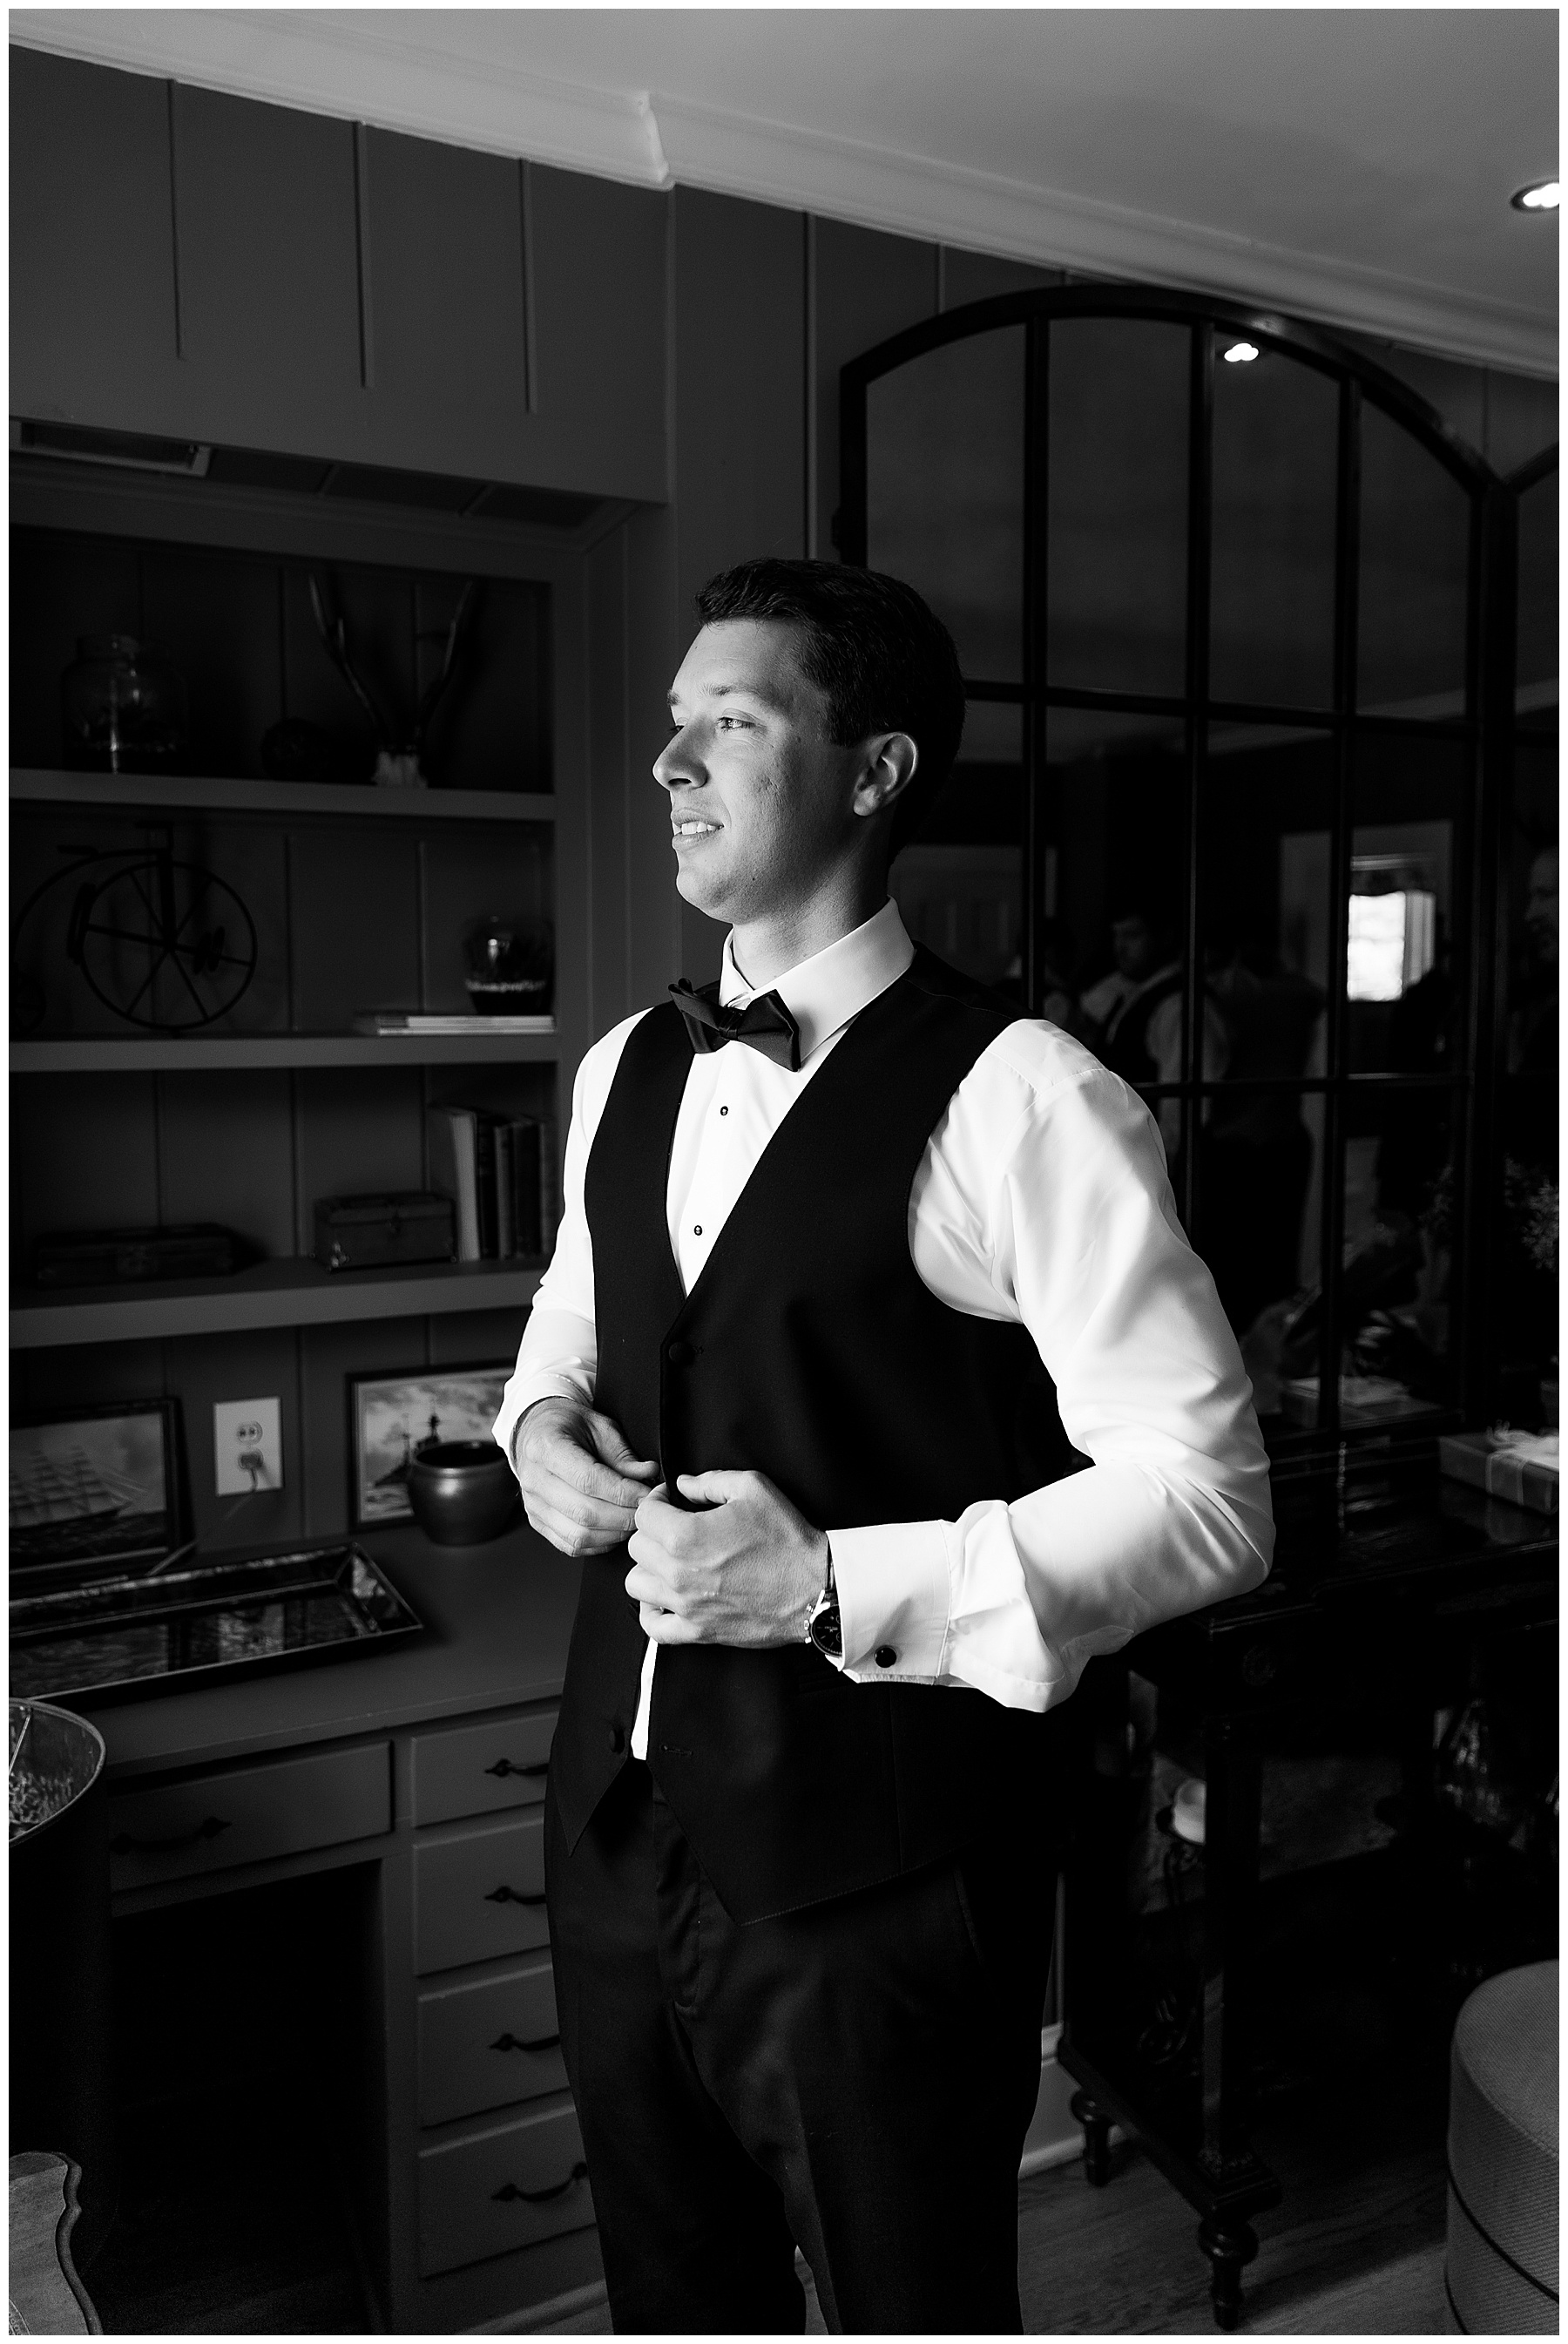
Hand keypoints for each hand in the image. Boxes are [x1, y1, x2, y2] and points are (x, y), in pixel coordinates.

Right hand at [513, 1399, 658, 1558]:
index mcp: (546, 1447)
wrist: (536, 1432)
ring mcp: (533, 1504)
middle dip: (624, 1516)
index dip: (623, 1492)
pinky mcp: (538, 1522)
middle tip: (646, 1509)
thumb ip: (623, 1455)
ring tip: (633, 1519)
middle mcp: (534, 1479)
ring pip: (578, 1535)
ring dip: (614, 1533)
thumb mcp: (599, 1426)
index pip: (588, 1480)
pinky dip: (600, 1543)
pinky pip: (572, 1545)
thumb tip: (648, 1475)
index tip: (647, 1494)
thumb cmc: (567, 1426)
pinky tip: (615, 1529)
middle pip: (584, 1513)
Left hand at [625, 1470, 828, 1647]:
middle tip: (676, 1528)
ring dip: (649, 1568)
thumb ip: (709, 1481)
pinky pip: (654, 1627)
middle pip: (637, 1547)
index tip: (671, 1502)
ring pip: (636, 1584)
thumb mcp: (753, 1489)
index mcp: (686, 1536)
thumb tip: (682, 1484)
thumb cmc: (787, 1538)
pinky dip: (653, 1612)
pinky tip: (667, 1597)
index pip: (644, 1514)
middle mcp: (678, 1574)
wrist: (816, 1588)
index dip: (656, 1501)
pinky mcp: (699, 1632)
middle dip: (653, 1532)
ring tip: (671, 1561)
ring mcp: (686, 1607)